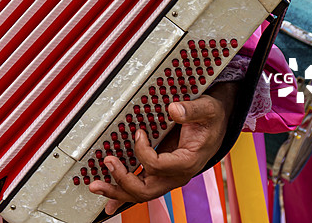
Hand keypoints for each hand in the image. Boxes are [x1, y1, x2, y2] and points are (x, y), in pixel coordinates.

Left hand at [89, 82, 237, 214]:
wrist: (215, 126)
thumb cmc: (211, 119)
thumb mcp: (207, 109)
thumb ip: (191, 110)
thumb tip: (174, 109)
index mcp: (188, 161)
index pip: (158, 166)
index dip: (143, 151)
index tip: (138, 133)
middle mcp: (177, 175)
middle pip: (146, 189)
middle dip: (123, 179)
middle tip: (107, 162)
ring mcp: (168, 177)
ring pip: (140, 194)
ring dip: (117, 191)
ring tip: (96, 185)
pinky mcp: (160, 174)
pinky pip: (141, 189)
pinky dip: (122, 196)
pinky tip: (108, 202)